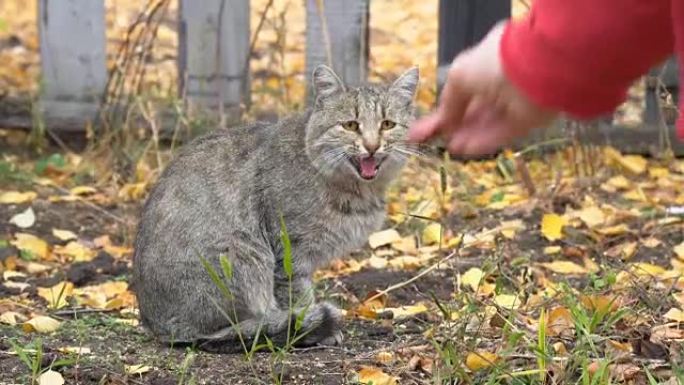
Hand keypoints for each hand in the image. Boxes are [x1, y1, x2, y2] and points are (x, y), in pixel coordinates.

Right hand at [408, 22, 557, 154]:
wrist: (533, 68)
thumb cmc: (493, 62)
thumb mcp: (459, 76)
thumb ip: (449, 100)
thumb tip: (443, 120)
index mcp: (485, 64)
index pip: (461, 90)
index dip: (443, 108)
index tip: (424, 126)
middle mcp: (500, 82)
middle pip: (471, 110)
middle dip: (452, 125)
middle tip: (429, 140)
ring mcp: (514, 102)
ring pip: (484, 124)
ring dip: (466, 136)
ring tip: (450, 147)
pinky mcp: (526, 120)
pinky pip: (500, 133)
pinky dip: (482, 141)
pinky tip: (465, 148)